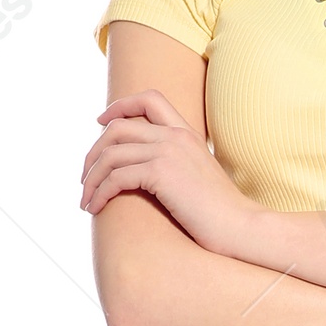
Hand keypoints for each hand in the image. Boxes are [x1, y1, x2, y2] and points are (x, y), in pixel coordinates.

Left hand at [80, 88, 253, 253]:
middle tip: (85, 178)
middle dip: (94, 152)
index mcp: (186, 133)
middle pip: (118, 127)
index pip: (148, 99)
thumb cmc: (221, 213)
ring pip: (111, 154)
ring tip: (86, 200)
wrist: (240, 227)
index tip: (101, 123)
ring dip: (91, 178)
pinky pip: (116, 177)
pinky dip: (100, 193)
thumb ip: (177, 164)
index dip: (120, 105)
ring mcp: (168, 151)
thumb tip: (149, 173)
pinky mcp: (161, 173)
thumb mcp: (198, 177)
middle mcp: (176, 135)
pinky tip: (95, 209)